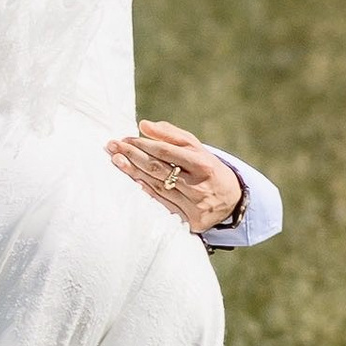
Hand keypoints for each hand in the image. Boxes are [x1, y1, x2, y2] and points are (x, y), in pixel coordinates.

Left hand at [106, 120, 244, 234]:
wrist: (232, 200)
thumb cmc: (207, 168)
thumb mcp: (197, 148)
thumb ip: (172, 135)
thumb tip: (144, 125)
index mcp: (202, 163)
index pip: (166, 151)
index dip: (143, 144)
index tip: (125, 138)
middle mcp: (198, 184)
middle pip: (158, 168)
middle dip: (132, 155)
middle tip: (113, 146)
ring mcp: (194, 204)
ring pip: (156, 186)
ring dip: (133, 173)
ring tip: (116, 161)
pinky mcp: (190, 220)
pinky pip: (162, 204)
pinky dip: (146, 192)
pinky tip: (132, 182)